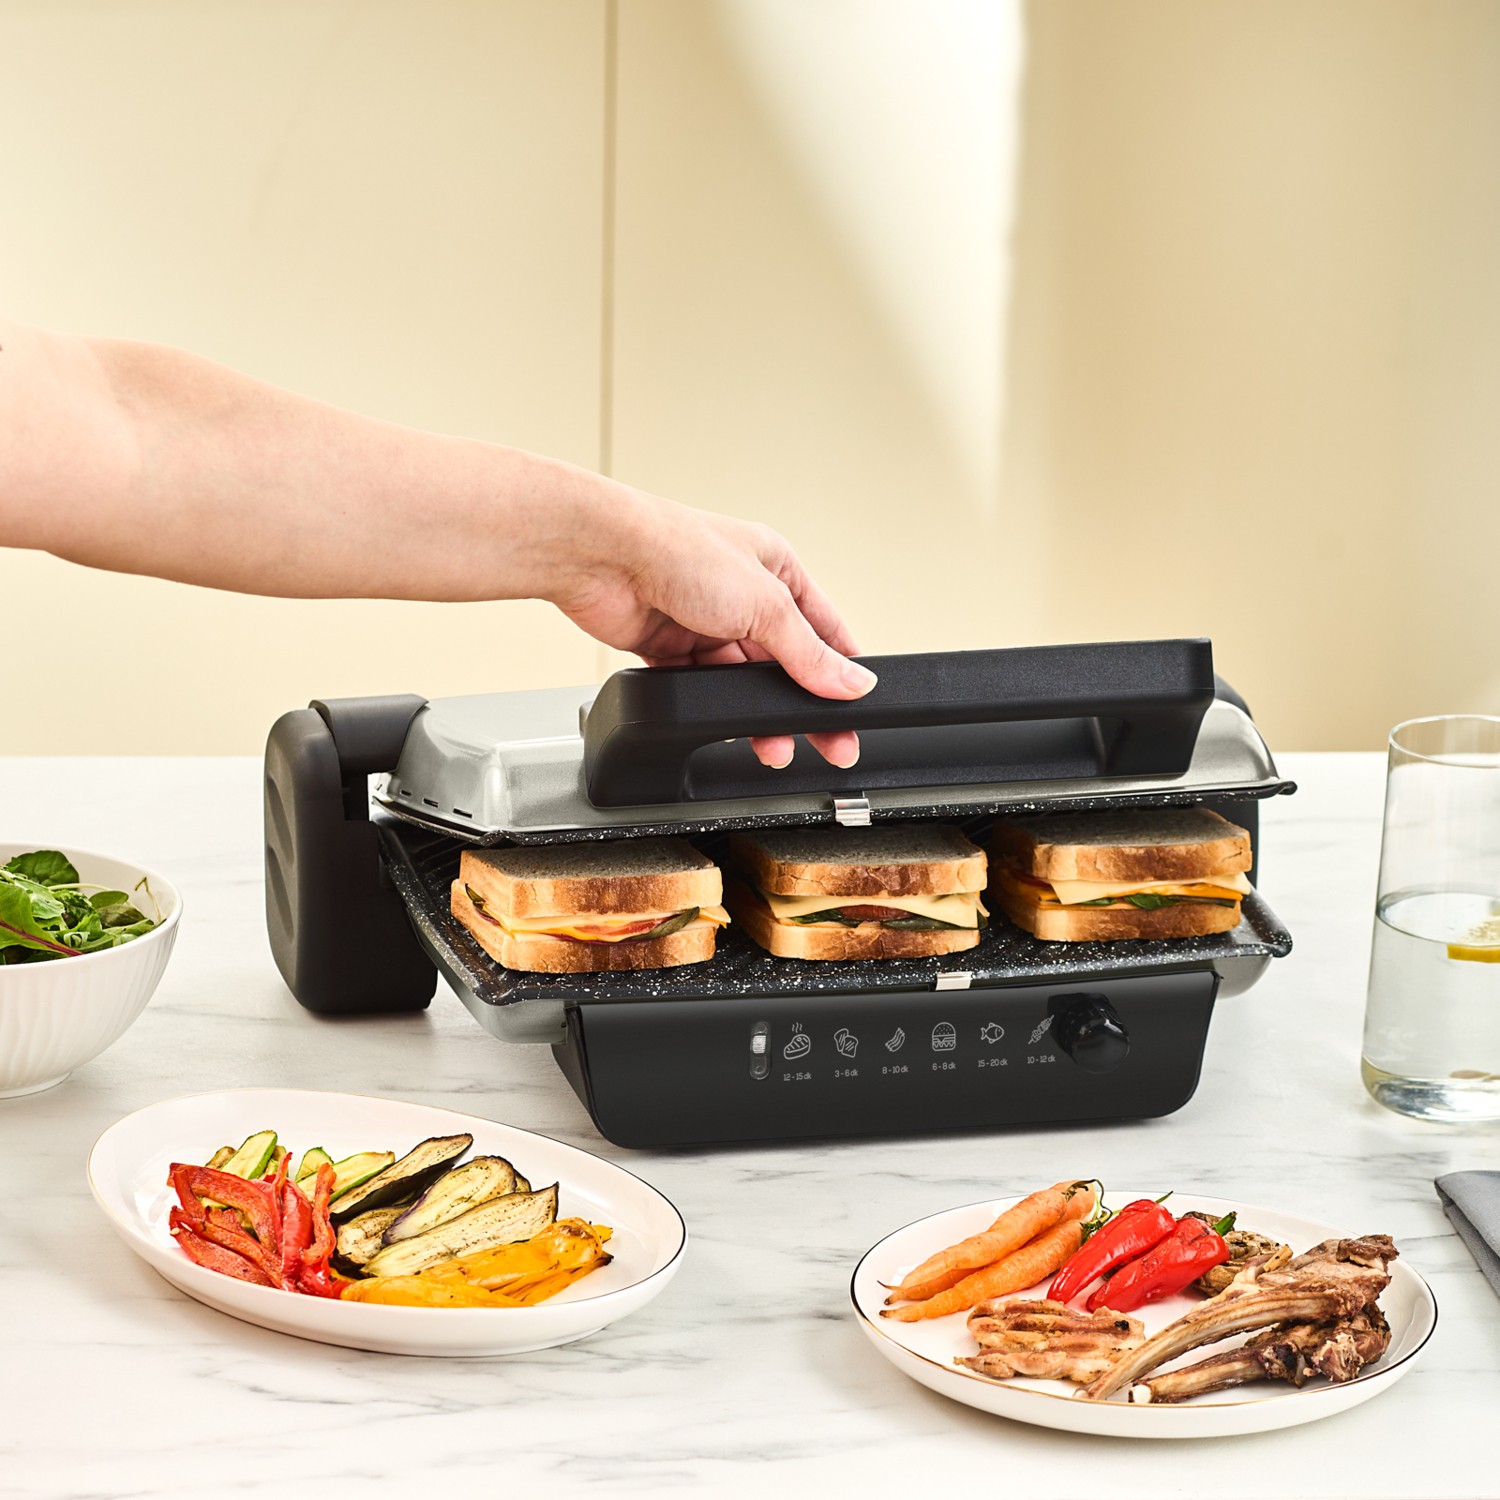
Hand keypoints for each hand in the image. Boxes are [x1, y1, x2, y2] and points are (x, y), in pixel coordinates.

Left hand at [549, 491, 875, 768]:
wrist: (602, 557)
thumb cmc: (676, 548)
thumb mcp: (764, 603)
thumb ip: (808, 652)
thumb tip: (851, 681)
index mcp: (775, 567)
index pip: (823, 628)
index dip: (841, 668)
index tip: (856, 706)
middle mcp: (741, 593)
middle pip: (783, 661)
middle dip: (801, 703)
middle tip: (828, 743)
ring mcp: (703, 620)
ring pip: (741, 680)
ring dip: (757, 713)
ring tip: (774, 746)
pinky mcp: (668, 645)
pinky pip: (700, 685)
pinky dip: (713, 706)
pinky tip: (727, 725)